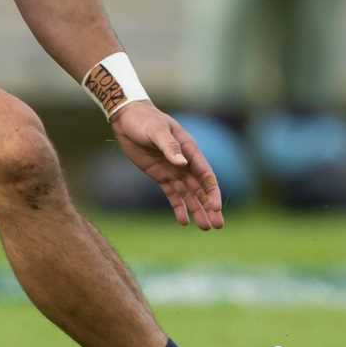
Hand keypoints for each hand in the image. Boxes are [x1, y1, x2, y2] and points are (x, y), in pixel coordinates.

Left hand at [111, 104, 224, 229]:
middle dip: (209, 207)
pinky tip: (183, 222)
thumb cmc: (145, 121)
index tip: (215, 208)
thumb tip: (182, 164)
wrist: (128, 118)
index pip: (205, 175)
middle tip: (217, 225)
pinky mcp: (161, 176)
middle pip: (201, 189)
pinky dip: (178, 207)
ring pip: (189, 195)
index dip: (212, 192)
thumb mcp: (157, 131)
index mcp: (189, 150)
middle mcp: (185, 162)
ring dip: (197, 210)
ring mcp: (174, 170)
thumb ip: (169, 147)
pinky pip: (173, 195)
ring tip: (204, 227)